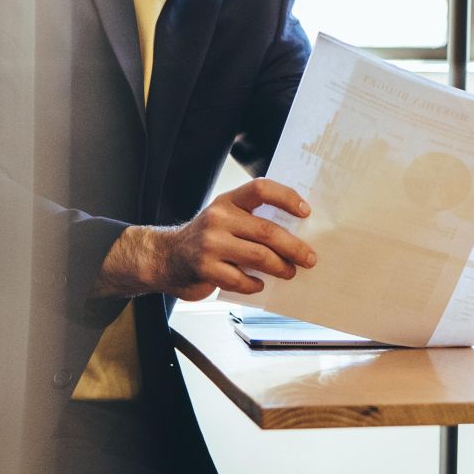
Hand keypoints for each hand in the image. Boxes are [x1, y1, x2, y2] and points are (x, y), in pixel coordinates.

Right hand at [93, 177, 315, 303]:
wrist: (164, 258)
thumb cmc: (205, 238)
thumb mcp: (224, 218)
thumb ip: (251, 219)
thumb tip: (296, 232)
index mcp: (228, 201)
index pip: (261, 189)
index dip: (286, 197)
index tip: (306, 212)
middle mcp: (218, 218)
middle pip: (266, 230)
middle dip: (294, 246)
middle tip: (310, 258)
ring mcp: (210, 244)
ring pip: (258, 256)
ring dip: (280, 267)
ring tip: (290, 272)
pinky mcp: (205, 268)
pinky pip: (240, 279)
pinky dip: (254, 284)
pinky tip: (259, 284)